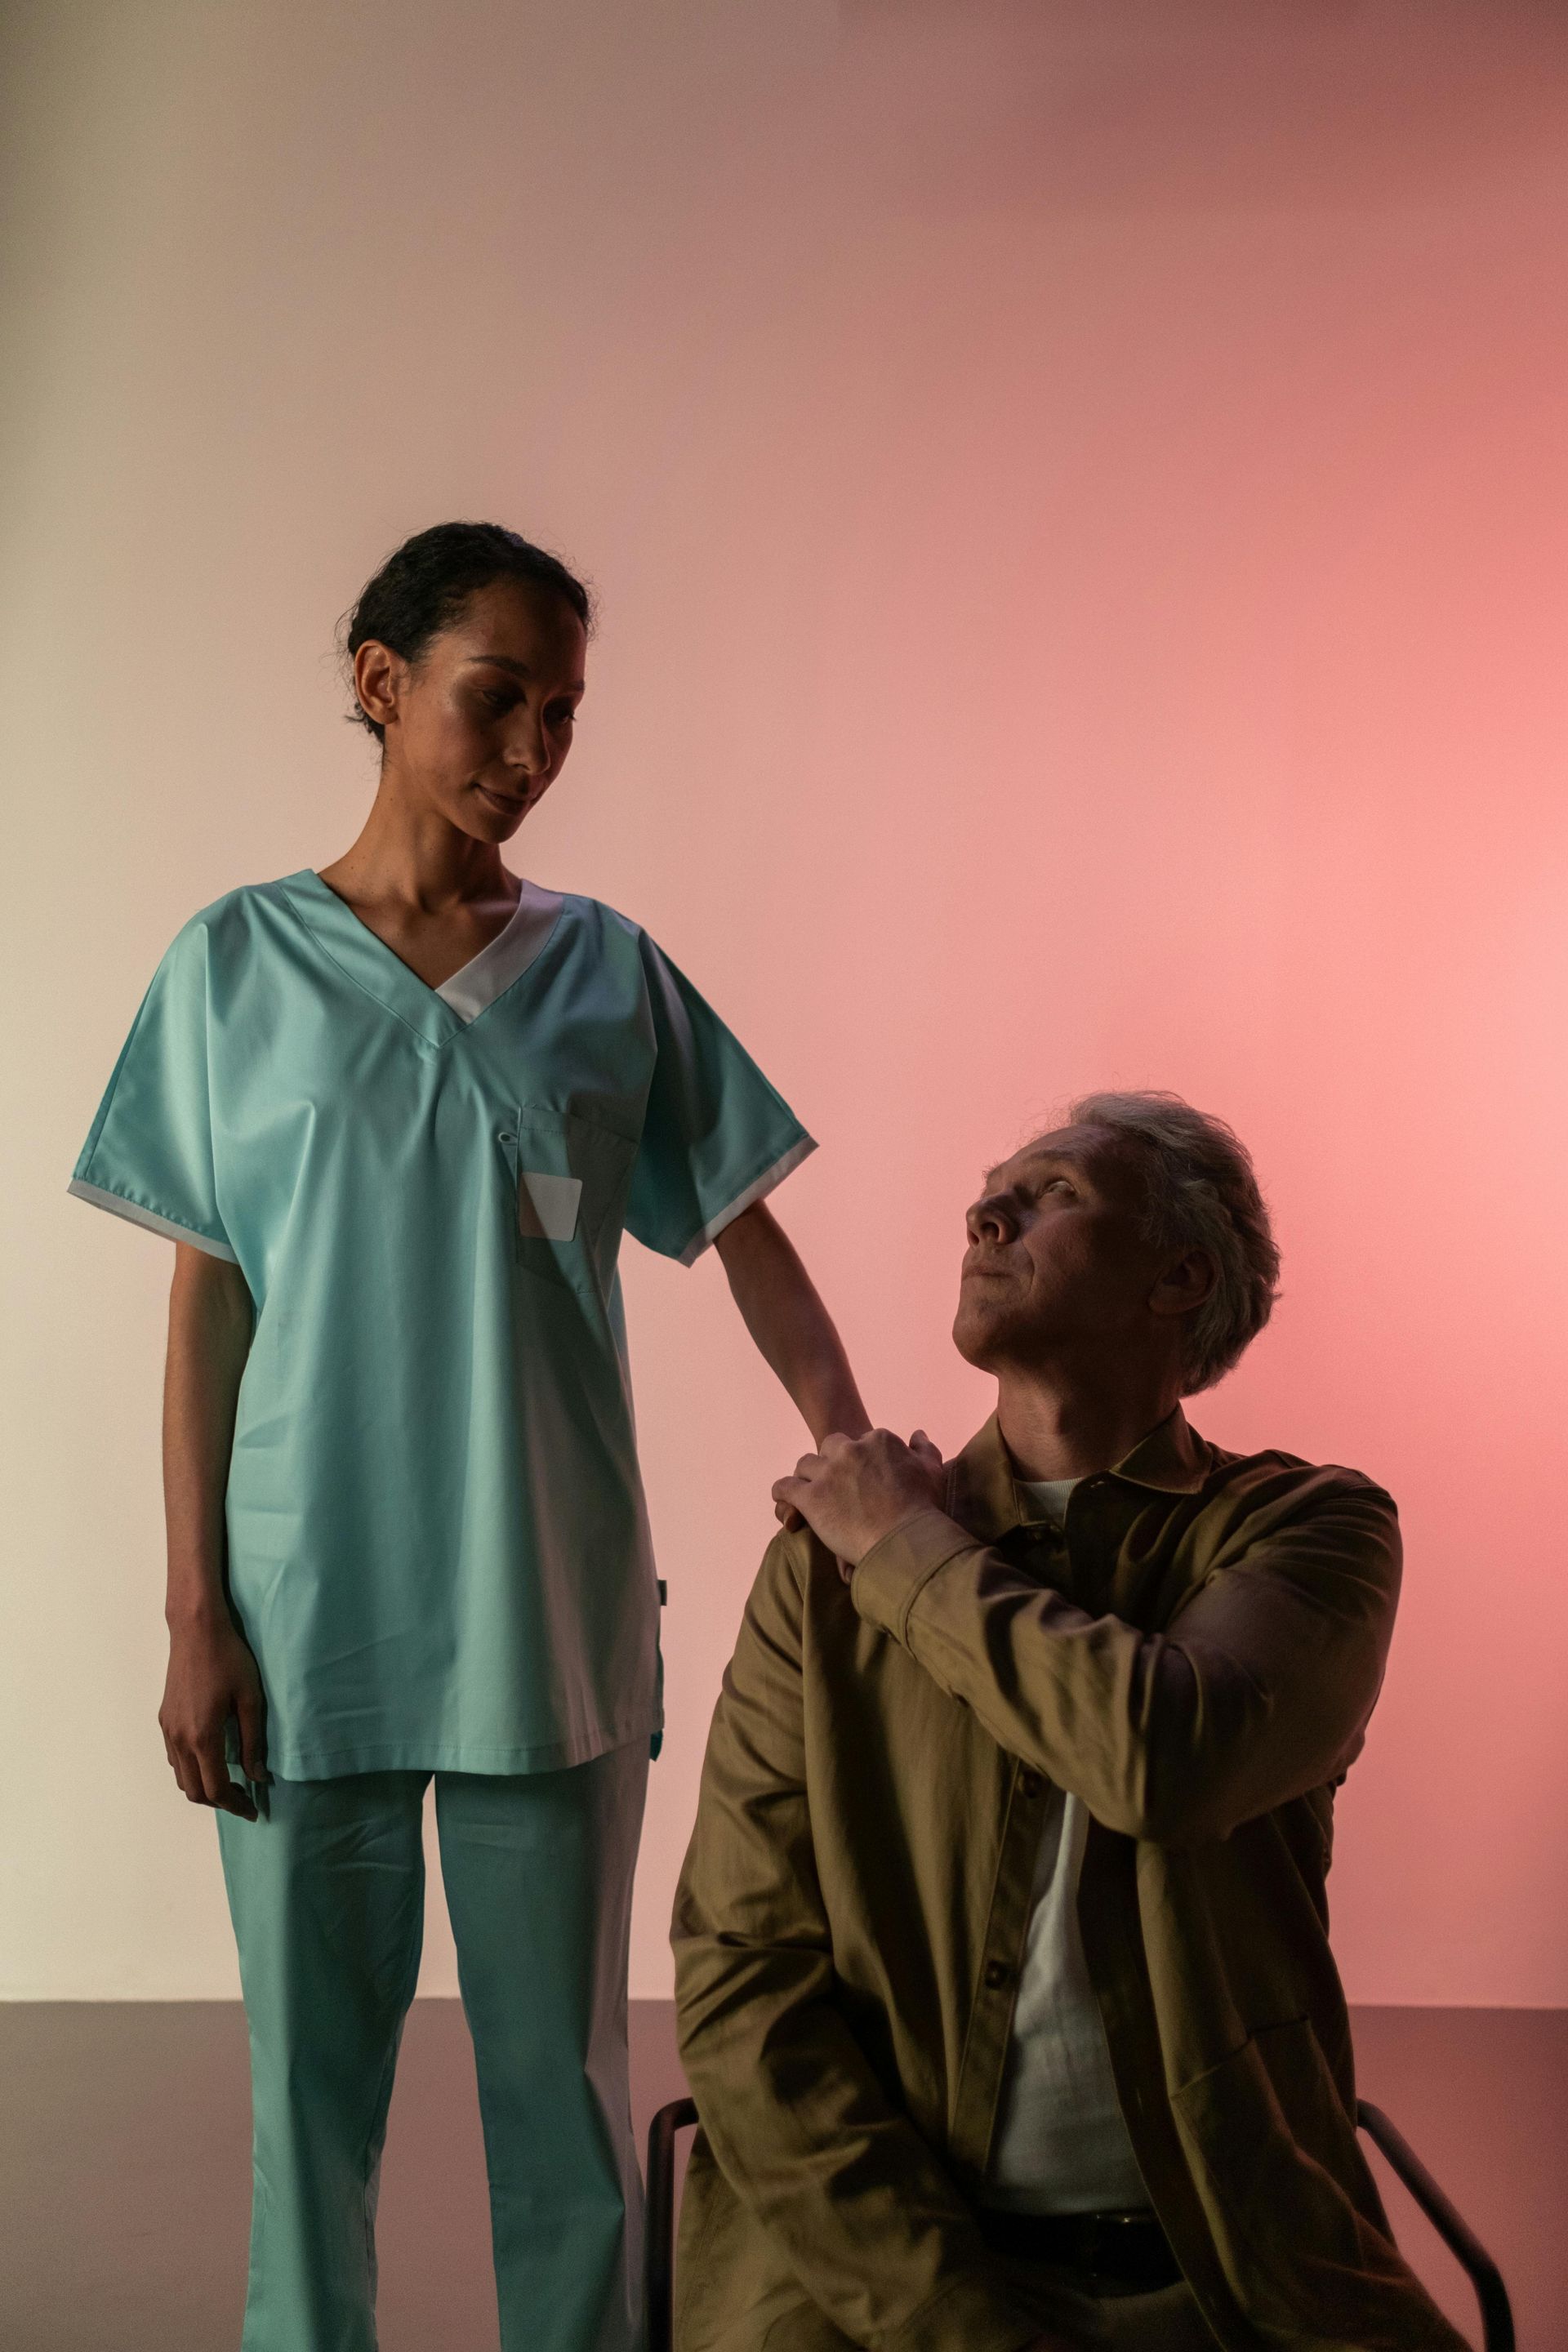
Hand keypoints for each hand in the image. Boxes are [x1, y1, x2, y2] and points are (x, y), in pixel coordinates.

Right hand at [159, 1610, 269, 1818]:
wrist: (196, 1630)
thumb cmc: (229, 1659)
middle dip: (219, 1801)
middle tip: (244, 1798)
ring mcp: (168, 1729)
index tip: (253, 1810)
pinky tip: (210, 1758)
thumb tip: (257, 1775)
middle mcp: (180, 1739)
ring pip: (181, 1776)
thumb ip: (252, 1741)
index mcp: (203, 1737)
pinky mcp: (164, 1718)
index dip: (235, 1805)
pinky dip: (191, 1769)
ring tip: (229, 1782)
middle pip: (194, 1790)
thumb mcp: (250, 1699)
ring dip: (202, 1787)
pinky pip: (174, 1758)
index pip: (216, 1789)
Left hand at [771, 1429, 945, 1573]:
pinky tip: (785, 1498)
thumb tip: (917, 1434)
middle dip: (831, 1461)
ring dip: (807, 1476)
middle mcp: (850, 1451)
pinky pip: (786, 1487)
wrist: (906, 1542)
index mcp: (878, 1441)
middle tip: (837, 1483)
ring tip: (811, 1491)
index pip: (861, 1441)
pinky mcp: (811, 1498)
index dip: (861, 1459)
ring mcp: (828, 1473)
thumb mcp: (932, 1471)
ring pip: (805, 1464)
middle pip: (830, 1447)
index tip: (864, 1477)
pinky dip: (782, 1492)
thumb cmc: (923, 1509)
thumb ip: (924, 1449)